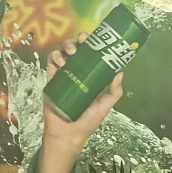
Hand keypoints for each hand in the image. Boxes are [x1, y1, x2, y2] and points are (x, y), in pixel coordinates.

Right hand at [34, 46, 121, 172]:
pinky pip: (51, 63)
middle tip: (82, 41)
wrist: (67, 134)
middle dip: (79, 40)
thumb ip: (114, 92)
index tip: (97, 38)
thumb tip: (120, 72)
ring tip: (71, 53)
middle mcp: (77, 72)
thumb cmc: (87, 121)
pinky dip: (55, 57)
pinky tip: (61, 62)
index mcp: (90, 75)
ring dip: (67, 46)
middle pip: (77, 48)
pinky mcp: (51, 79)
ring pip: (63, 52)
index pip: (92, 54)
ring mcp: (63, 74)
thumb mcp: (105, 106)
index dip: (94, 43)